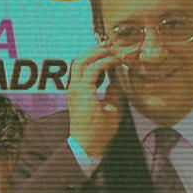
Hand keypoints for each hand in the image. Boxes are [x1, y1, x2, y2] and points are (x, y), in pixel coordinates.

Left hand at [68, 42, 122, 157]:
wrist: (84, 145)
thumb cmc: (98, 133)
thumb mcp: (113, 113)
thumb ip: (115, 93)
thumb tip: (117, 80)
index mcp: (83, 93)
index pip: (94, 68)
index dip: (108, 60)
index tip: (120, 58)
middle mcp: (74, 89)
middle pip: (81, 60)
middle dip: (97, 51)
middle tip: (112, 46)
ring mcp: (72, 90)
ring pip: (78, 64)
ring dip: (91, 55)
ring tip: (106, 51)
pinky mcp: (74, 93)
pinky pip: (79, 72)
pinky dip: (90, 65)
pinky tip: (101, 65)